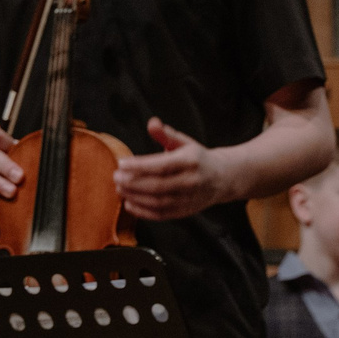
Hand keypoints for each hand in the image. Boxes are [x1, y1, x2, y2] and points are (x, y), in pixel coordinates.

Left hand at [112, 119, 235, 221]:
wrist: (222, 178)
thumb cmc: (198, 158)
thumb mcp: (185, 142)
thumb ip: (166, 134)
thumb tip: (152, 123)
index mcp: (191, 161)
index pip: (161, 165)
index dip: (139, 166)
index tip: (121, 163)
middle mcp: (191, 181)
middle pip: (157, 185)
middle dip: (133, 182)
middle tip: (115, 177)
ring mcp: (189, 198)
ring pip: (157, 201)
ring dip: (135, 197)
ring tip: (119, 189)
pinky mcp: (185, 211)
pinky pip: (161, 214)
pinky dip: (143, 211)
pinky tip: (129, 204)